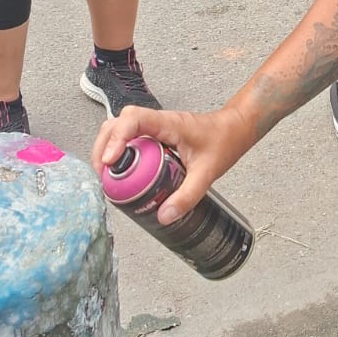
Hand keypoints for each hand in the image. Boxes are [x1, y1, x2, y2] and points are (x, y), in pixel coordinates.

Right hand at [92, 104, 251, 224]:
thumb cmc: (224, 141)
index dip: (117, 137)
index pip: (133, 119)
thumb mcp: (207, 173)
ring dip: (108, 148)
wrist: (235, 129)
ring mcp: (155, 128)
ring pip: (120, 129)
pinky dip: (120, 152)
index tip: (110, 161)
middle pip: (118, 124)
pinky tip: (121, 172)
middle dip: (104, 147)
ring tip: (107, 175)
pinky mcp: (155, 135)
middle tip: (102, 174)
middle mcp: (158, 122)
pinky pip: (130, 138)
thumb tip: (164, 216)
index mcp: (169, 124)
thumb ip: (187, 196)